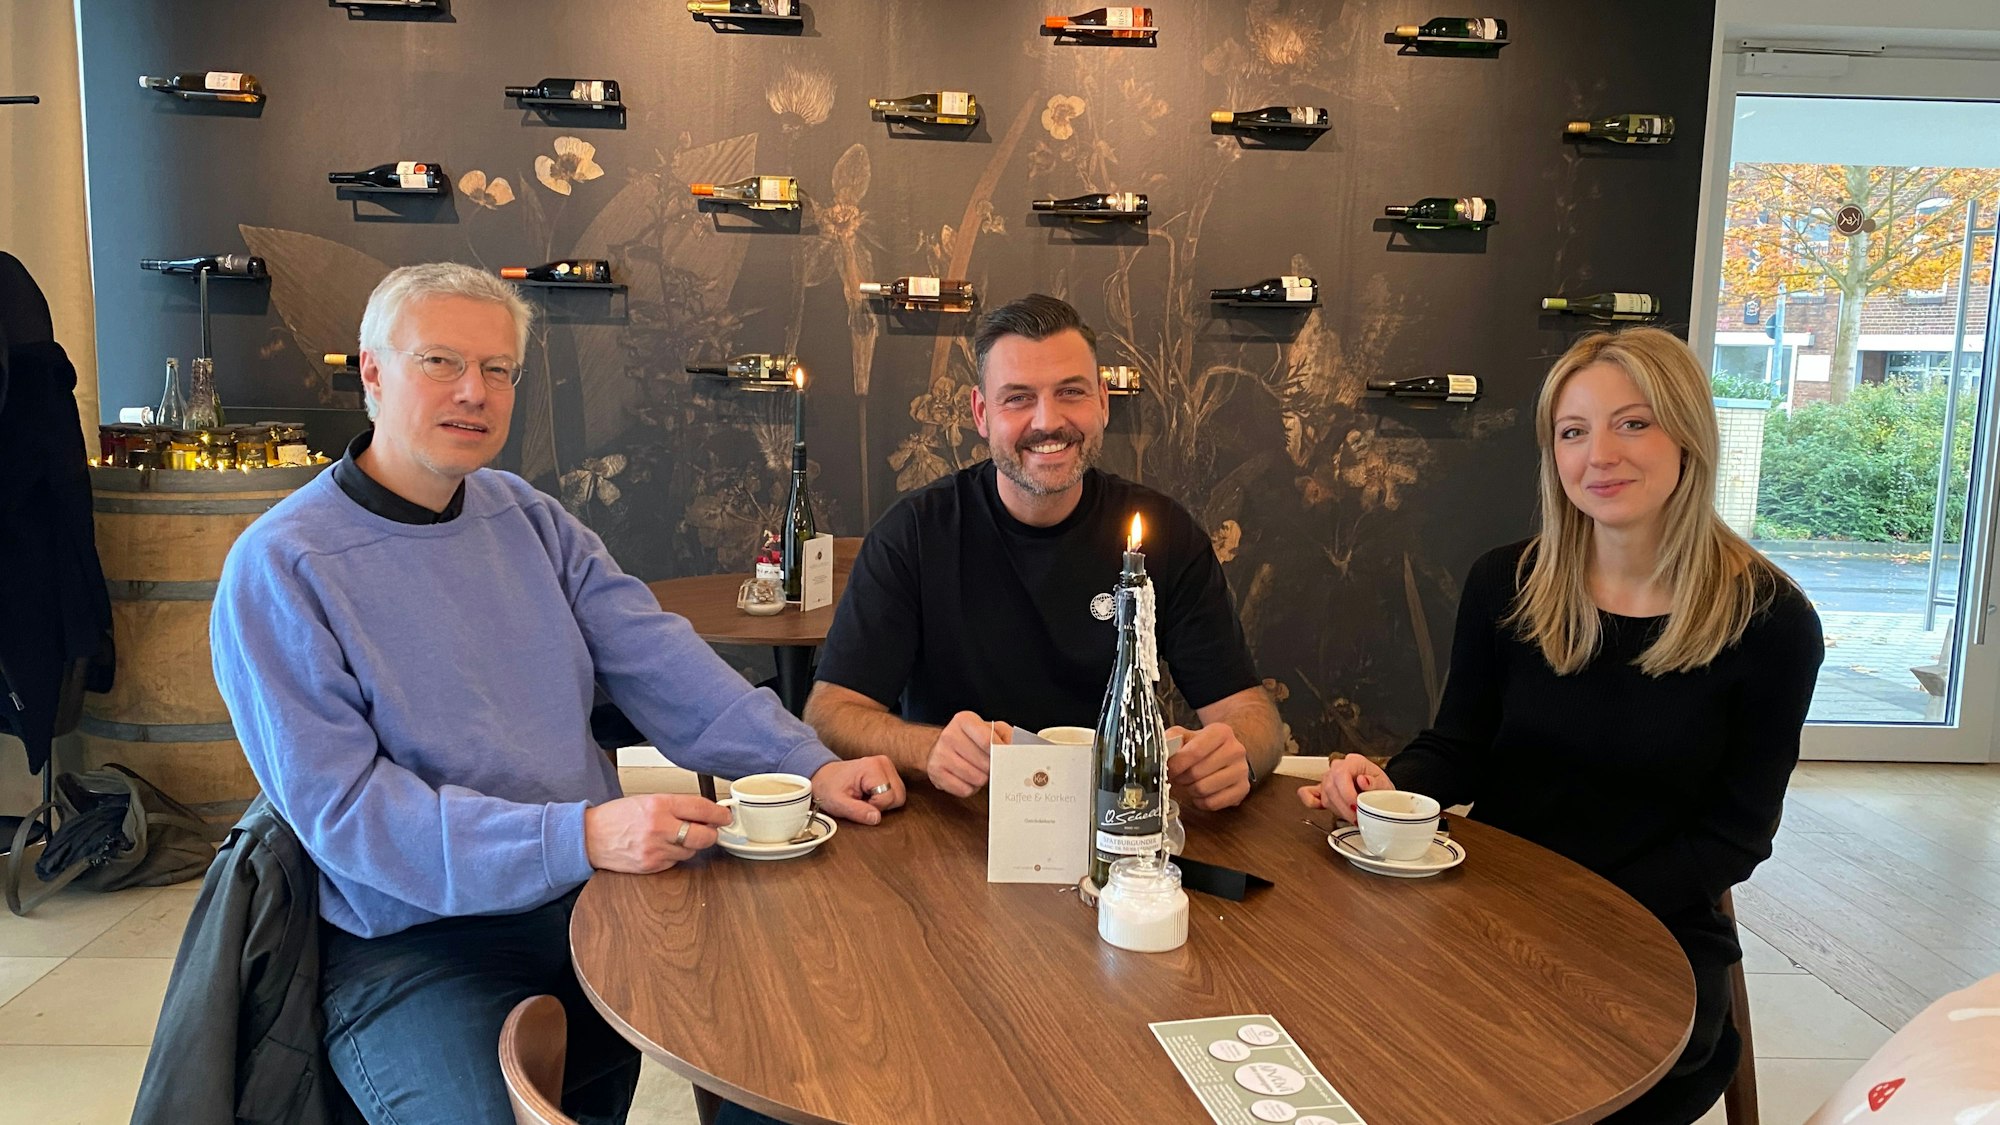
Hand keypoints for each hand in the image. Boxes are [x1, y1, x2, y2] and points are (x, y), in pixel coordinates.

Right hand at [583, 793, 732, 873]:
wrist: (589, 837)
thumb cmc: (617, 817)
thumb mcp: (647, 800)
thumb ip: (676, 805)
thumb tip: (705, 812)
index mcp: (659, 804)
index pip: (701, 808)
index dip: (719, 814)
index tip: (725, 816)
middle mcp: (659, 827)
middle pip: (704, 836)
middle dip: (711, 833)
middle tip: (710, 829)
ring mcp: (656, 850)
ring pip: (692, 851)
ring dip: (690, 845)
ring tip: (675, 837)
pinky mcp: (652, 866)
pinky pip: (676, 862)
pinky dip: (675, 856)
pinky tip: (662, 847)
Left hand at [811, 755, 905, 824]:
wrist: (823, 775)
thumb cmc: (828, 788)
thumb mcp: (838, 803)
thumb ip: (857, 812)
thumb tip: (877, 818)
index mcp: (872, 767)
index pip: (888, 797)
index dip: (874, 807)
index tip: (858, 803)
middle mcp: (883, 763)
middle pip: (899, 796)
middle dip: (882, 805)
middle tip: (862, 802)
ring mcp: (887, 766)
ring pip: (899, 795)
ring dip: (884, 802)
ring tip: (865, 798)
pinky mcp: (888, 771)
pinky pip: (896, 791)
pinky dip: (885, 798)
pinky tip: (870, 795)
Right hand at [924, 712, 1011, 796]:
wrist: (941, 747)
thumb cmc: (971, 739)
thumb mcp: (992, 730)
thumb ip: (1008, 736)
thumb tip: (1016, 750)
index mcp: (964, 720)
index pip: (987, 740)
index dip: (1000, 753)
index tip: (1006, 758)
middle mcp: (949, 735)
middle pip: (984, 763)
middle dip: (992, 768)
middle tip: (989, 764)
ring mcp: (939, 754)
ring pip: (976, 779)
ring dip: (982, 779)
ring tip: (977, 770)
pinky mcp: (935, 772)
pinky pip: (964, 790)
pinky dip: (970, 788)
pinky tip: (967, 778)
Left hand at [1165, 723, 1250, 810]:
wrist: (1225, 752)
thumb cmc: (1201, 746)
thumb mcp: (1185, 735)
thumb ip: (1172, 739)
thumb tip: (1163, 751)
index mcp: (1221, 732)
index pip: (1194, 752)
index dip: (1176, 764)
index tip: (1169, 768)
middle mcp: (1236, 750)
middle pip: (1197, 773)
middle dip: (1182, 778)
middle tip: (1179, 776)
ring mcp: (1242, 771)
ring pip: (1204, 789)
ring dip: (1191, 789)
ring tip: (1190, 782)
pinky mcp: (1243, 789)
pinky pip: (1213, 803)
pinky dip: (1201, 801)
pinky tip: (1200, 792)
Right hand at [1298, 753, 1392, 822]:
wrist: (1378, 791)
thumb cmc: (1380, 787)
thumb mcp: (1385, 784)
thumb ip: (1375, 783)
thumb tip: (1363, 781)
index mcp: (1353, 762)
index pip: (1341, 774)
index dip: (1347, 793)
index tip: (1356, 807)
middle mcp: (1337, 768)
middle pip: (1331, 787)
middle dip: (1344, 807)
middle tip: (1357, 817)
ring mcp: (1327, 779)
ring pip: (1324, 796)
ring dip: (1338, 810)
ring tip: (1352, 816)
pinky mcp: (1321, 790)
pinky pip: (1307, 794)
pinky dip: (1311, 802)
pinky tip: (1322, 807)